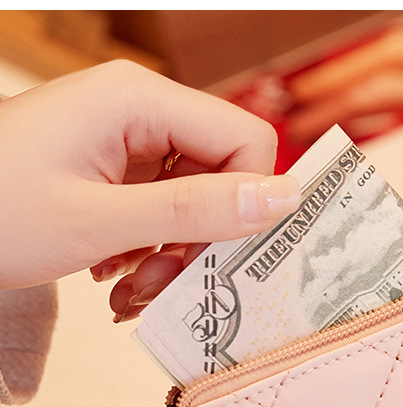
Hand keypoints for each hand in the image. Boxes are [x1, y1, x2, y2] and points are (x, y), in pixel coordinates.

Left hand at [0, 61, 299, 301]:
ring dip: (170, 258)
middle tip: (163, 289)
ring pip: (189, 203)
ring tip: (128, 292)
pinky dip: (146, 254)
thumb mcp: (101, 222)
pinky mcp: (107, 171)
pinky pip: (156, 213)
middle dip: (199, 242)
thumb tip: (285, 198)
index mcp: (138, 102)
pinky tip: (113, 278)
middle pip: (218, 176)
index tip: (225, 261)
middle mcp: (136, 112)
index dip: (248, 203)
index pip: (244, 140)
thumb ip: (196, 210)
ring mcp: (120, 142)